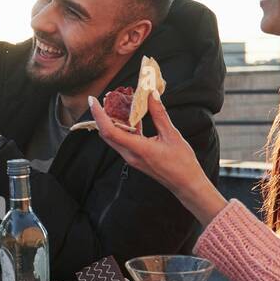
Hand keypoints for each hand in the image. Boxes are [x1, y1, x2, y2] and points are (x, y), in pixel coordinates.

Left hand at [88, 91, 227, 224]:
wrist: (186, 184)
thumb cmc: (182, 163)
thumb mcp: (172, 135)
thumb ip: (159, 115)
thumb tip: (152, 96)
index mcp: (138, 149)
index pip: (110, 131)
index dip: (99, 115)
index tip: (93, 100)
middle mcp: (130, 155)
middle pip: (107, 134)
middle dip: (102, 115)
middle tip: (106, 98)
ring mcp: (131, 158)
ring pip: (114, 137)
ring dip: (112, 121)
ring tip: (119, 104)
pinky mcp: (135, 158)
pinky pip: (123, 141)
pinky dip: (124, 128)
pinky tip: (132, 117)